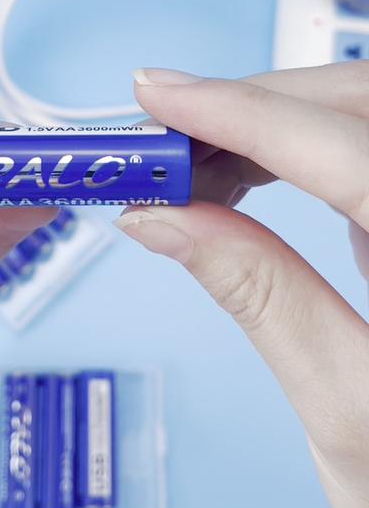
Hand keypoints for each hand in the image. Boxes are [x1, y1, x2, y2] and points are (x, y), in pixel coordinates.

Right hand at [115, 62, 368, 507]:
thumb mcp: (345, 410)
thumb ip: (260, 297)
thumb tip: (167, 218)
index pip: (343, 152)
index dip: (241, 114)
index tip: (159, 97)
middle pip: (357, 107)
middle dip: (254, 105)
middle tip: (162, 140)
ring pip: (360, 116)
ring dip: (271, 122)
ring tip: (190, 165)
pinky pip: (361, 149)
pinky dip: (298, 147)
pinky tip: (247, 174)